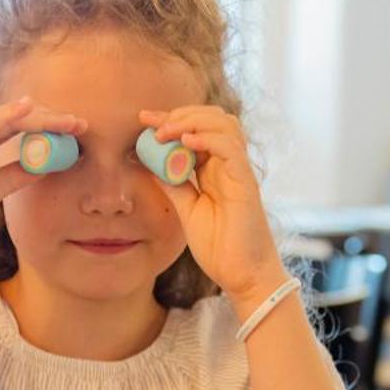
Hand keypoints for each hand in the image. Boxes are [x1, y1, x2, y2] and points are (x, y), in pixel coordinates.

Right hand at [0, 98, 85, 250]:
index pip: (18, 128)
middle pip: (17, 118)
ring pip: (7, 117)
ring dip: (41, 117)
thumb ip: (13, 176)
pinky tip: (31, 111)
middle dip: (52, 119)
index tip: (77, 134)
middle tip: (82, 124)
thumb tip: (43, 167)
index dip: (49, 128)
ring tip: (70, 121)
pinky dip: (9, 116)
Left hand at [139, 107, 286, 305]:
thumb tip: (150, 164)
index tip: (144, 119)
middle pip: (212, 118)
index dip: (172, 119)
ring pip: (225, 125)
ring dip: (193, 121)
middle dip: (180, 113)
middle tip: (152, 122)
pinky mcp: (246, 183)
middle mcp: (229, 165)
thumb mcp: (187, 210)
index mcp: (216, 170)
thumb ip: (174, 185)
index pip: (197, 130)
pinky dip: (208, 138)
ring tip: (167, 131)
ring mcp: (239, 172)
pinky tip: (187, 142)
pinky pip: (231, 148)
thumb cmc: (220, 247)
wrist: (242, 276)